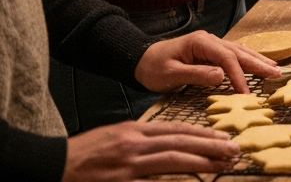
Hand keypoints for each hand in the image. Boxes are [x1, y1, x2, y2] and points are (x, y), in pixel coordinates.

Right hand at [63, 121, 238, 180]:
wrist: (52, 165)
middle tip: (233, 149)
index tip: (221, 137)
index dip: (201, 133)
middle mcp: (133, 145)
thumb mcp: (115, 137)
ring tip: (223, 164)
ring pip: (172, 160)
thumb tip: (169, 143)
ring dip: (201, 162)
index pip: (174, 129)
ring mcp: (127, 165)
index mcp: (133, 131)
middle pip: (179, 142)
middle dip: (209, 146)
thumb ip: (141, 139)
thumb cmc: (83, 154)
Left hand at [134, 30, 281, 93]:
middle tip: (277, 74)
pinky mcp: (210, 52)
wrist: (139, 59)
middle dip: (259, 63)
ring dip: (258, 61)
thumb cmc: (152, 68)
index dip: (238, 75)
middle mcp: (210, 41)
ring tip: (275, 69)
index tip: (246, 93)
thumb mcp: (170, 74)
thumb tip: (221, 76)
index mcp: (201, 43)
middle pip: (239, 52)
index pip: (226, 59)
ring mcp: (211, 45)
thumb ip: (196, 74)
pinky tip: (258, 64)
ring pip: (240, 52)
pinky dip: (248, 60)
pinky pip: (233, 55)